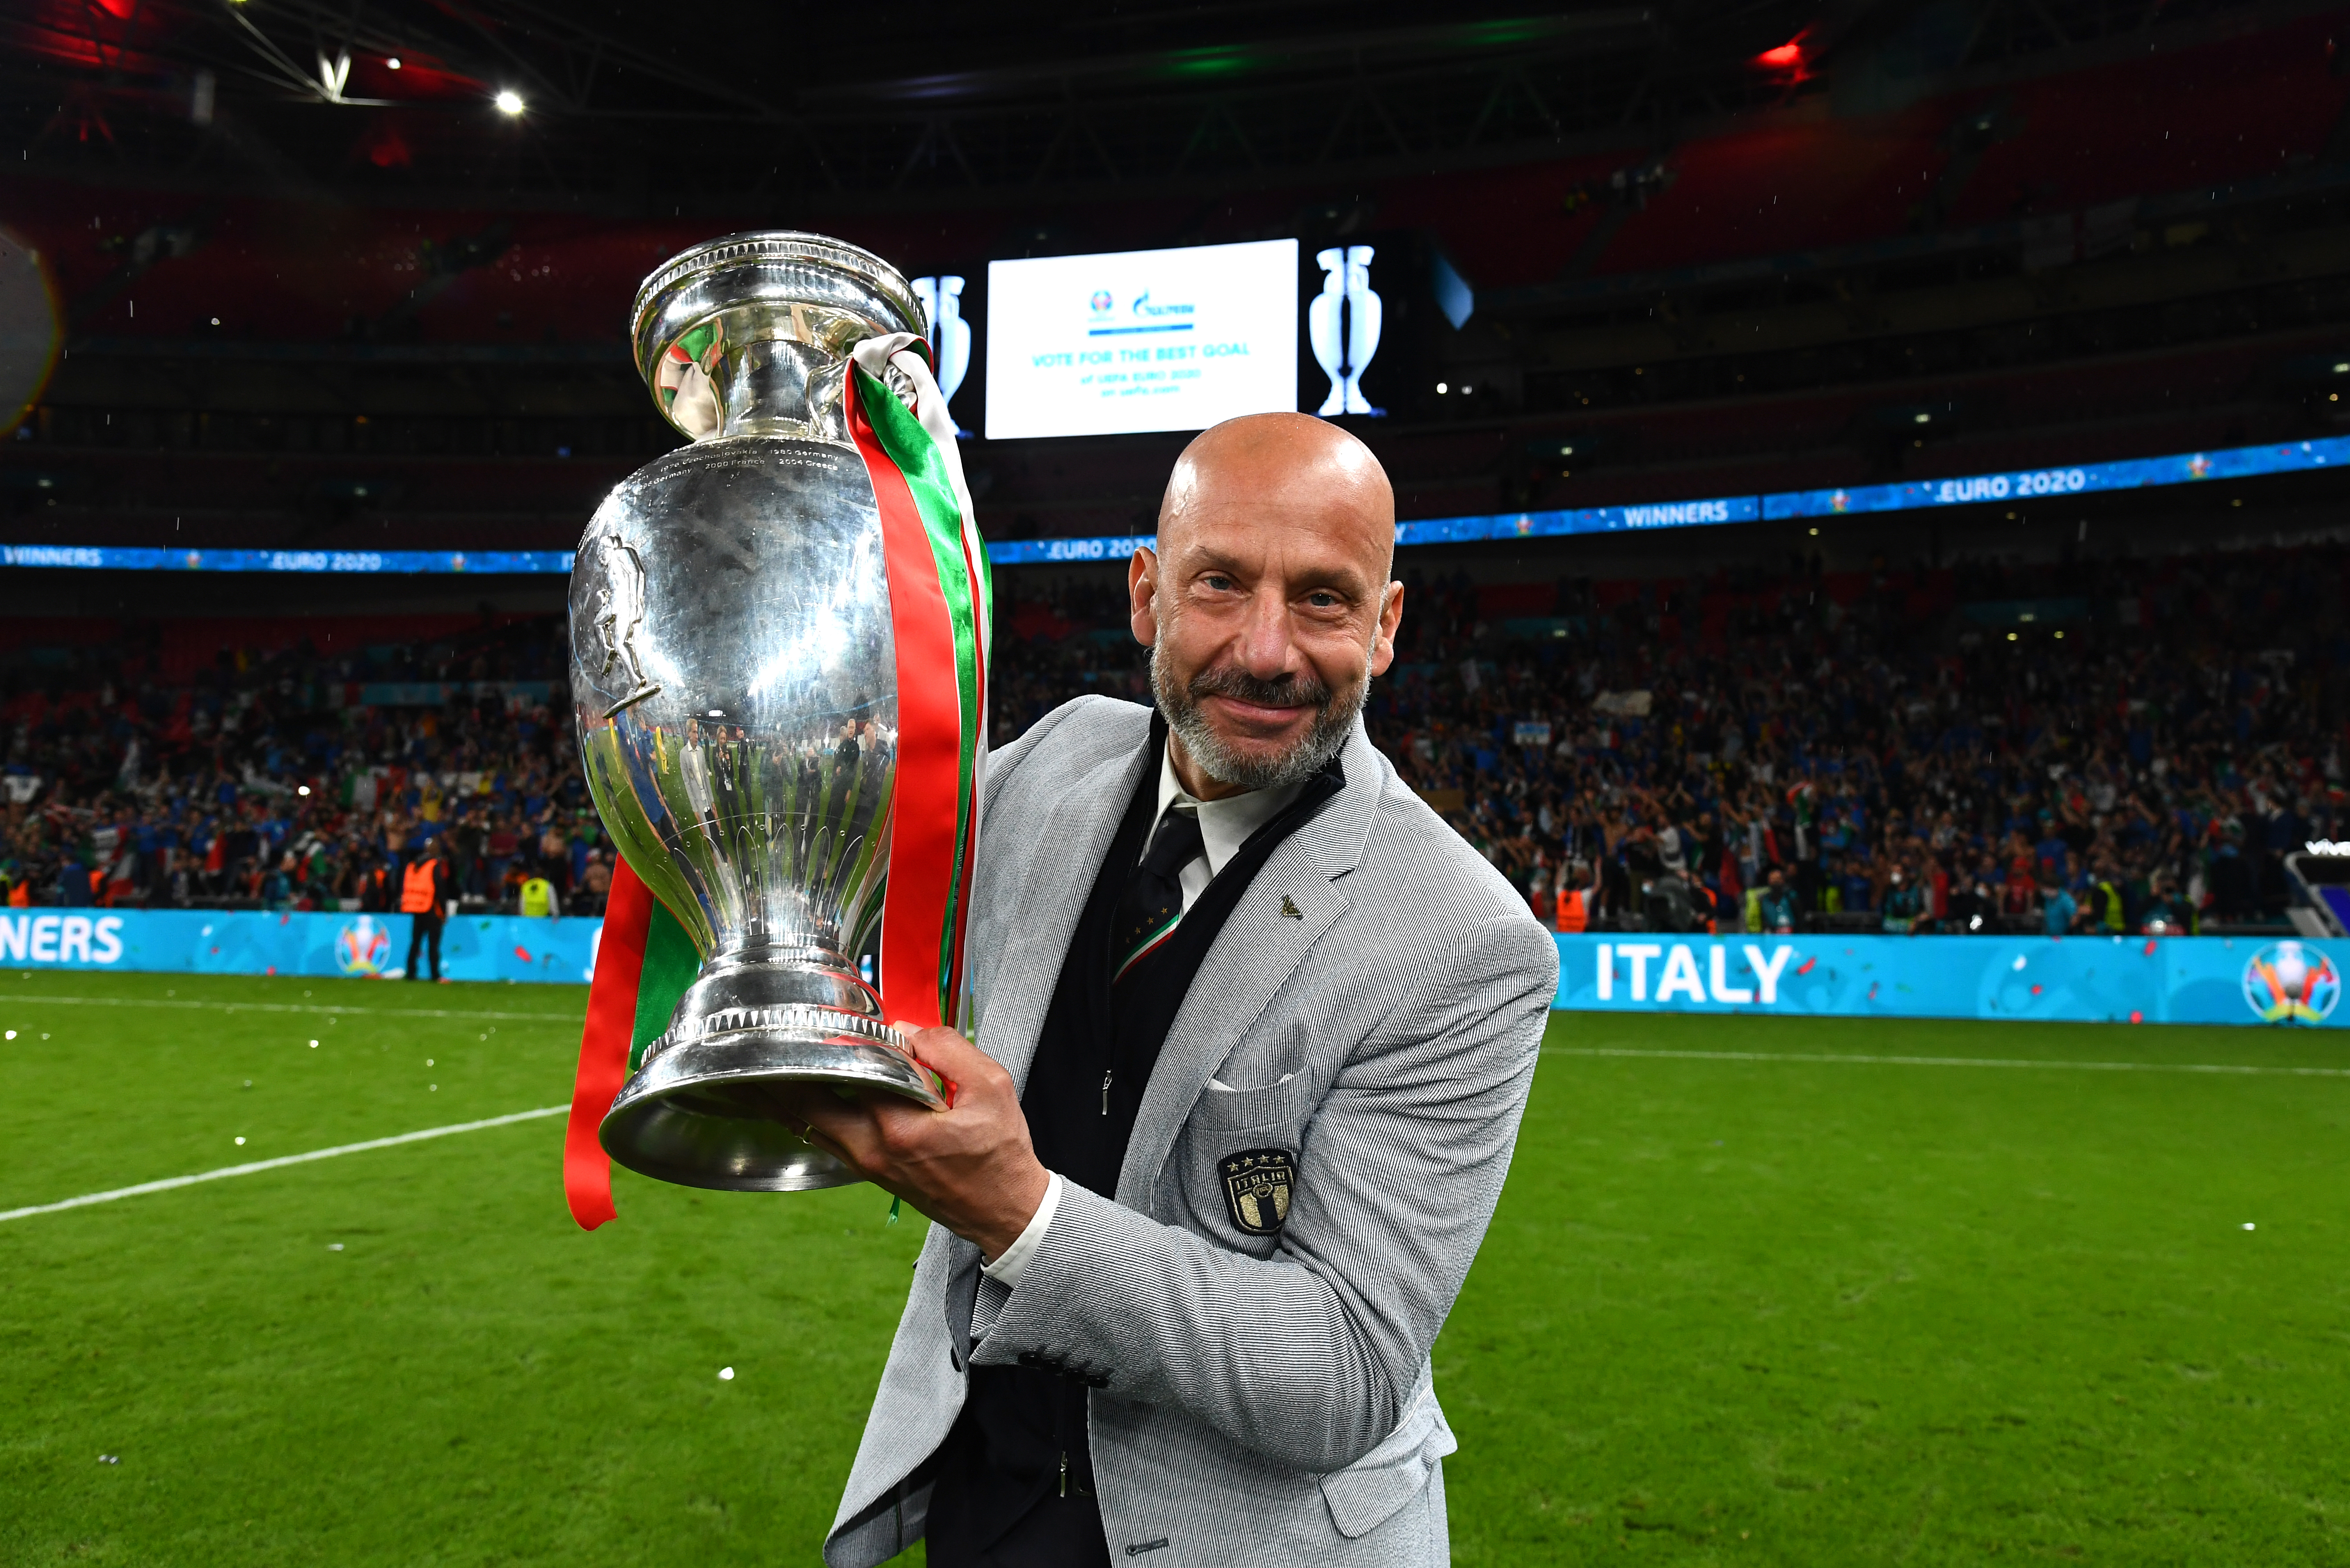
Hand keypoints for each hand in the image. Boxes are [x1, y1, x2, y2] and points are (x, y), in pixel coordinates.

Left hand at [759, 1023, 1051, 1260]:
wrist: (1004, 1211)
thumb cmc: (1001, 1152)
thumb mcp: (992, 1088)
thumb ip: (949, 1050)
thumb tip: (906, 1029)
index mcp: (900, 1127)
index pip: (849, 1073)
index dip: (829, 1044)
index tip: (809, 1017)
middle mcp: (872, 1149)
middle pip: (807, 1107)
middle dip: (779, 1077)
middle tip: (753, 1045)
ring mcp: (866, 1165)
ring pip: (810, 1126)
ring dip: (783, 1098)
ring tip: (753, 1071)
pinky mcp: (869, 1172)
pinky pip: (825, 1139)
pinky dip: (804, 1117)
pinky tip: (789, 1100)